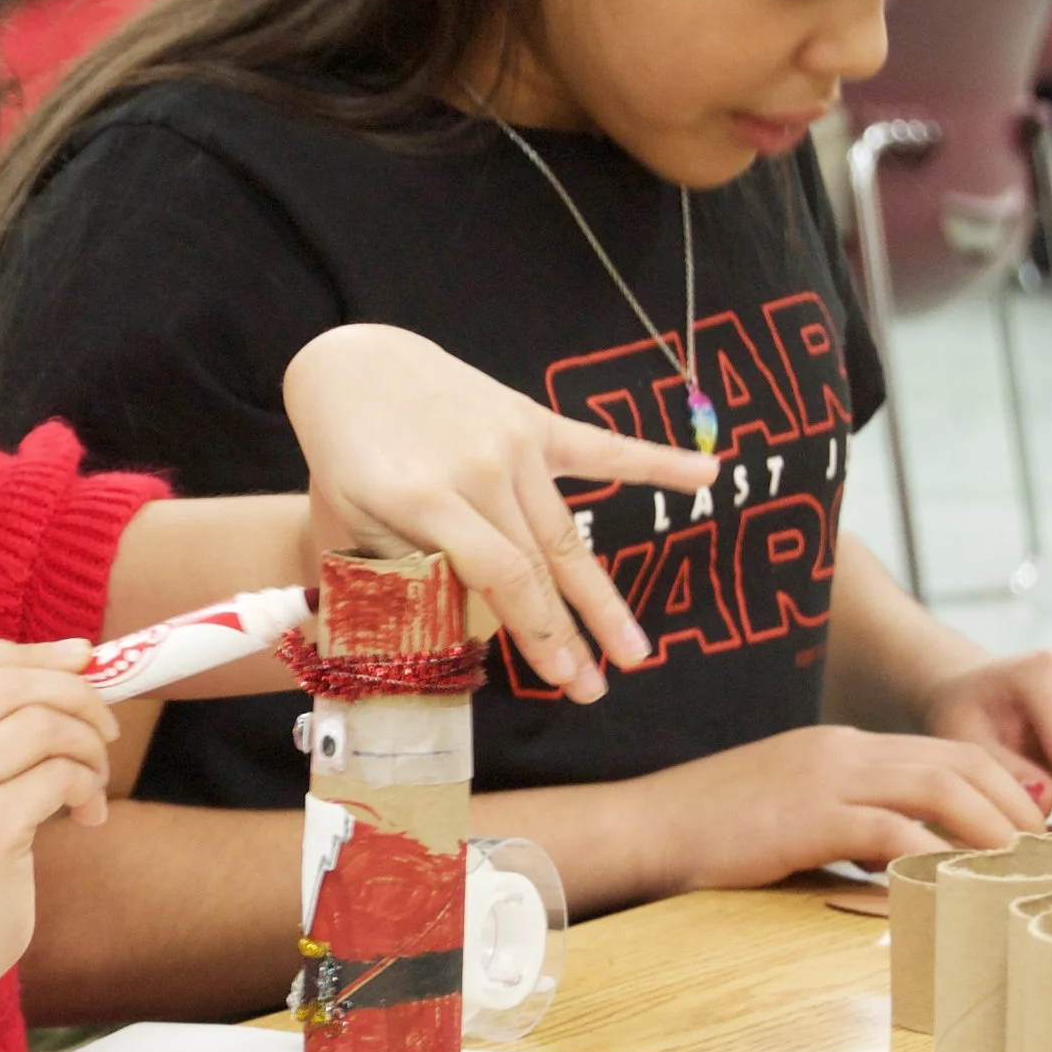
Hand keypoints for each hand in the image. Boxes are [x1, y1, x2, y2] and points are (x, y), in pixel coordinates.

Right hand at [0, 634, 118, 990]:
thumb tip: (78, 656)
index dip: (33, 650)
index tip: (84, 661)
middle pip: (15, 683)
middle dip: (80, 698)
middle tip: (106, 734)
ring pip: (44, 725)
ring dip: (90, 749)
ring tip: (93, 783)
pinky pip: (60, 776)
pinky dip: (89, 789)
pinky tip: (87, 817)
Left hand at [283, 324, 718, 702]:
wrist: (356, 364)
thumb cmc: (345, 456)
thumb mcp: (342, 525)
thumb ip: (381, 583)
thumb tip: (412, 655)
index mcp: (426, 497)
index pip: (501, 576)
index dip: (538, 630)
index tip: (563, 677)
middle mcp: (479, 468)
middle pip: (543, 563)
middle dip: (576, 632)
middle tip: (601, 687)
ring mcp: (511, 441)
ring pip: (568, 530)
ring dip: (602, 594)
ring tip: (634, 648)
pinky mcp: (531, 420)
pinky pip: (600, 446)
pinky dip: (657, 460)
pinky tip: (708, 478)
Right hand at [653, 726, 1047, 889]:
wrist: (647, 825)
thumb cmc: (712, 829)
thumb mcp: (791, 811)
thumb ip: (846, 821)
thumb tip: (900, 859)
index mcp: (842, 746)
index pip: (944, 750)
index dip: (1001, 784)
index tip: (1031, 825)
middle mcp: (843, 750)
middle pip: (957, 760)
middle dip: (1014, 802)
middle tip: (1046, 847)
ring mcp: (827, 777)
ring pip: (939, 788)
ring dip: (991, 827)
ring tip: (1018, 865)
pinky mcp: (809, 816)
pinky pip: (893, 831)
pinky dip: (934, 857)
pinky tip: (955, 883)